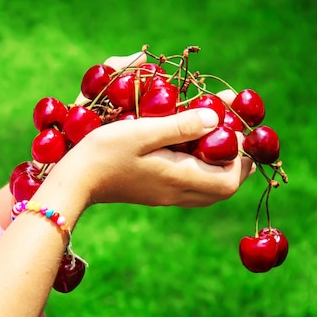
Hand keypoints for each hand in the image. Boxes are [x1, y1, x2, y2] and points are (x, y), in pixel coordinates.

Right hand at [44, 52, 253, 208]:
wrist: (75, 181)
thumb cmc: (105, 152)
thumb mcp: (143, 131)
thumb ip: (181, 126)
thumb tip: (216, 119)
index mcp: (179, 179)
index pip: (229, 180)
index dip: (241, 157)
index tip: (234, 128)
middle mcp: (179, 193)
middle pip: (225, 188)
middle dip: (237, 162)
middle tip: (233, 131)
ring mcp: (169, 197)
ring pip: (212, 190)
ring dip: (222, 166)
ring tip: (218, 136)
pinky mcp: (159, 195)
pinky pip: (195, 189)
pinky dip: (205, 170)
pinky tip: (193, 148)